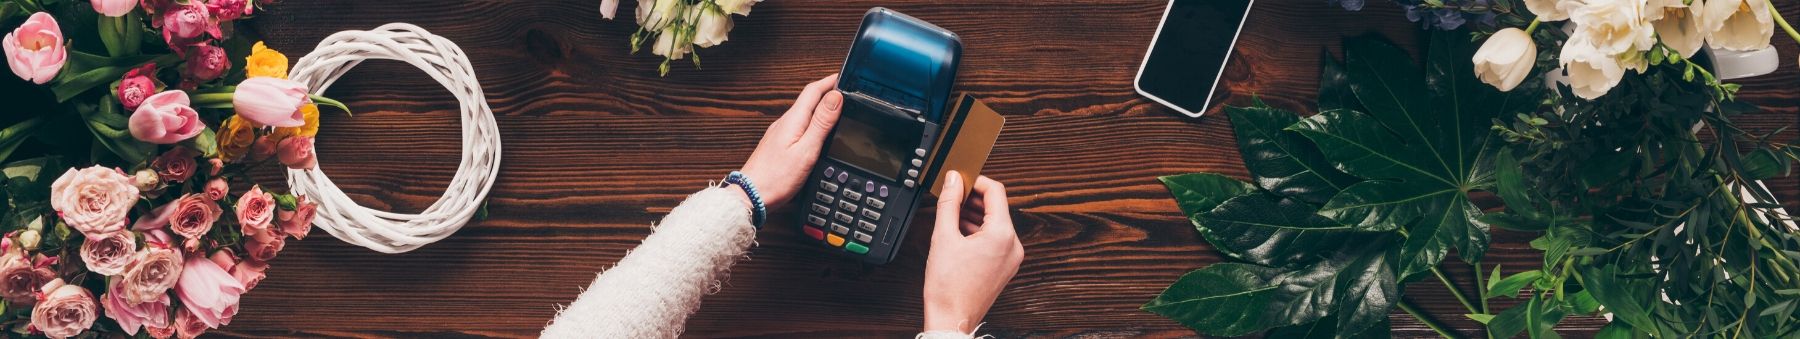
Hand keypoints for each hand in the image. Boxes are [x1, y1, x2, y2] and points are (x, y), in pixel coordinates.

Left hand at [738, 74, 841, 208]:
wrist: (751, 195)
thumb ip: (821, 123)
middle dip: (827, 92)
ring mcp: (780, 133)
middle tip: (844, 91)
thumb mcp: (806, 150)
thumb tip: (835, 97)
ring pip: (803, 113)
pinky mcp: (778, 144)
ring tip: (836, 109)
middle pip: (808, 99)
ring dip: (820, 107)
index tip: (845, 77)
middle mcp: (784, 122)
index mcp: (793, 119)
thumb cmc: (777, 177)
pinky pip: (798, 125)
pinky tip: (817, 131)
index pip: (813, 91)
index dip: (830, 81)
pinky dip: (811, 122)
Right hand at [922, 172, 1023, 332]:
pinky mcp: (1005, 267)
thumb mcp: (943, 236)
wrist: (951, 318)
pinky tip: (960, 233)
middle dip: (974, 199)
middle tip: (952, 196)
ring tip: (952, 214)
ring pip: (996, 223)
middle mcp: (1013, 245)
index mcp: (1003, 235)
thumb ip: (949, 202)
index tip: (959, 180)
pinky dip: (980, 231)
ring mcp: (1011, 258)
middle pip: (996, 207)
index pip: (995, 191)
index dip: (975, 181)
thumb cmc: (948, 286)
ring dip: (975, 215)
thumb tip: (952, 180)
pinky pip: (996, 239)